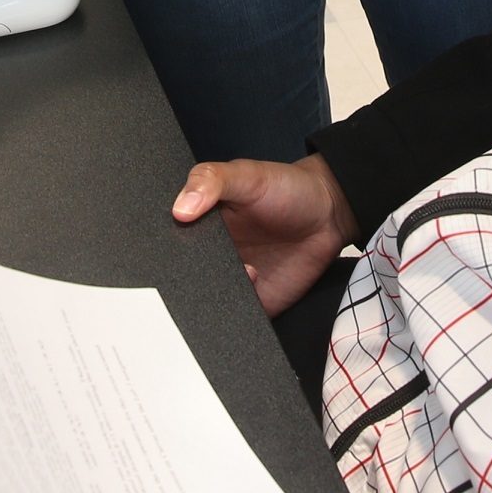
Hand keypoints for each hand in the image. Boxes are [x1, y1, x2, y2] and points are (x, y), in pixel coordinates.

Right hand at [171, 156, 357, 314]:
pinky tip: (248, 291)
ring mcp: (229, 281)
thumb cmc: (286, 188)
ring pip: (203, 301)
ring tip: (235, 275)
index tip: (168, 244)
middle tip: (201, 266)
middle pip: (181, 276)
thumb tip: (180, 208)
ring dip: (209, 299)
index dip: (163, 246)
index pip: (168, 240)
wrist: (328, 215)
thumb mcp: (246, 174)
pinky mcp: (252, 303)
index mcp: (200, 224)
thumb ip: (211, 181)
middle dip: (182, 278)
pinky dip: (233, 316)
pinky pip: (235, 318)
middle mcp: (209, 256)